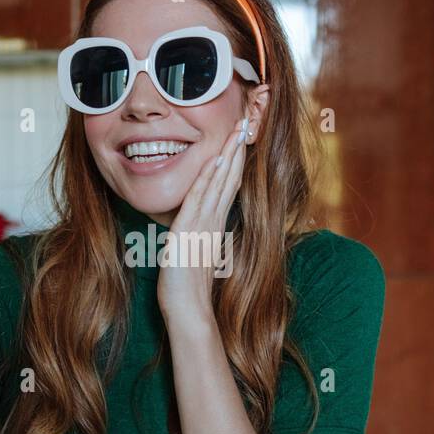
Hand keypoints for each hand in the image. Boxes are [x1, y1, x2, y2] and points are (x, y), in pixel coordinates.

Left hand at [156, 118, 248, 332]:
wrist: (188, 310)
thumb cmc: (187, 287)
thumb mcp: (194, 254)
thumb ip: (199, 238)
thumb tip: (199, 230)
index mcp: (215, 225)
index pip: (228, 186)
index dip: (235, 161)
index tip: (241, 140)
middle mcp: (213, 221)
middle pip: (229, 178)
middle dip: (237, 150)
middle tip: (245, 124)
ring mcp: (204, 225)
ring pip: (220, 183)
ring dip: (228, 156)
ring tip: (238, 132)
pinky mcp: (190, 230)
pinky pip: (201, 198)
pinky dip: (209, 178)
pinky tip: (216, 160)